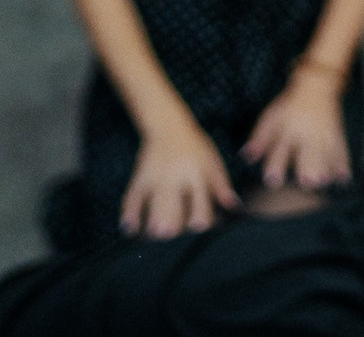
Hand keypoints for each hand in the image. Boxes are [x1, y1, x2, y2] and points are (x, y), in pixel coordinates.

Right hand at [123, 121, 238, 237]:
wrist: (169, 127)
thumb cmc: (196, 148)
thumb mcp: (212, 162)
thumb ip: (221, 185)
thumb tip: (234, 207)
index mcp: (197, 173)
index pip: (200, 201)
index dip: (201, 218)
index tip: (199, 229)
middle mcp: (176, 177)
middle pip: (174, 207)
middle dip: (173, 225)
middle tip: (172, 235)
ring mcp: (156, 178)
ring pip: (152, 204)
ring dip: (153, 224)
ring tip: (155, 236)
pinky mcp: (139, 177)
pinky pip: (131, 197)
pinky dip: (129, 214)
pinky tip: (129, 229)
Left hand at [243, 67, 352, 190]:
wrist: (317, 87)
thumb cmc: (289, 106)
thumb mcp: (271, 117)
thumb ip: (260, 138)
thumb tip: (246, 157)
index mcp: (288, 129)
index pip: (280, 149)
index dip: (276, 164)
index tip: (273, 181)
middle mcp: (307, 133)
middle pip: (307, 151)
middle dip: (308, 166)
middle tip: (307, 182)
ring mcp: (324, 133)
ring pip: (325, 152)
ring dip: (326, 167)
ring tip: (325, 182)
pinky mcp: (336, 134)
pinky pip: (340, 149)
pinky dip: (343, 163)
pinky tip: (344, 179)